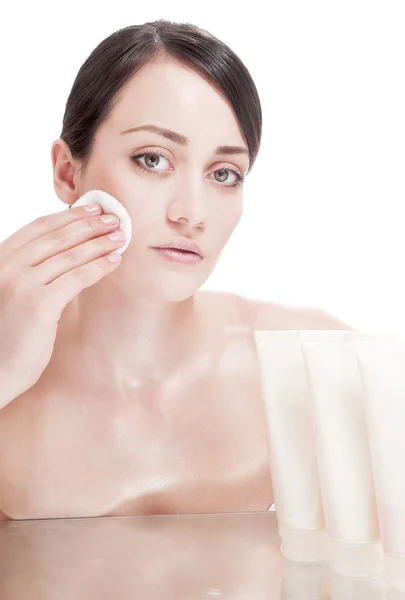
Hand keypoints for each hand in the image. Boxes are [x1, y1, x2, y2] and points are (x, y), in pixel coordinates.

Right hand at [0, 203, 125, 407]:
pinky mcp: (39, 303)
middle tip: (114, 218)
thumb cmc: (6, 337)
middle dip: (90, 224)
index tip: (91, 209)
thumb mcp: (11, 294)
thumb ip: (30, 272)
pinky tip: (114, 261)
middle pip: (57, 236)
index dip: (68, 216)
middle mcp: (7, 266)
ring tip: (120, 237)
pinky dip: (98, 266)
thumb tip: (67, 256)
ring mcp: (21, 283)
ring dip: (99, 243)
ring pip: (70, 254)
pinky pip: (76, 277)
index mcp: (0, 260)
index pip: (39, 228)